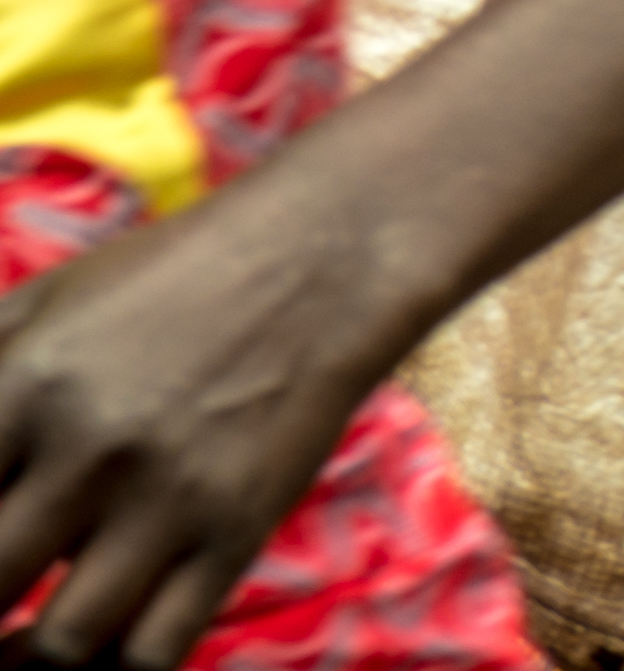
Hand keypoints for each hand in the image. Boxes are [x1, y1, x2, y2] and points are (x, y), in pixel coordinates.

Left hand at [0, 178, 420, 670]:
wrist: (332, 254)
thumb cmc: (174, 274)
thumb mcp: (44, 302)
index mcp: (24, 383)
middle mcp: (89, 449)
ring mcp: (170, 497)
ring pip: (62, 644)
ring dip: (23, 664)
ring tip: (15, 654)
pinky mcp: (238, 531)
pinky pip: (156, 650)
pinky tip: (88, 657)